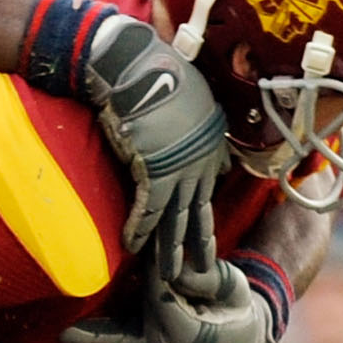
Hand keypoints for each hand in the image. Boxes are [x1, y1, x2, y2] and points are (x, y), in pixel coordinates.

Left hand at [48, 262, 278, 342]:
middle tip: (64, 335)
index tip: (135, 243)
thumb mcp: (228, 286)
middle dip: (91, 337)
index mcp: (178, 329)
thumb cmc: (231, 307)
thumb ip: (204, 277)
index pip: (153, 289)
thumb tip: (173, 267)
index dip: (146, 263)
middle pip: (117, 340)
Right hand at [73, 11, 227, 278]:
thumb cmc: (155, 71)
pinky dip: (139, 230)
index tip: (201, 225)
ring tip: (172, 276)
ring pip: (177, 219)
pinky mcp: (155, 174)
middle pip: (200, 209)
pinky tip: (132, 249)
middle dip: (200, 242)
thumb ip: (191, 115)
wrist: (135, 66)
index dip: (202, 206)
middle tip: (205, 270)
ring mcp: (180, 170)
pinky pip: (149, 211)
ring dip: (171, 250)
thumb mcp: (186, 92)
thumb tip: (188, 123)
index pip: (210, 182)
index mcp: (210, 141)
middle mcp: (201, 160)